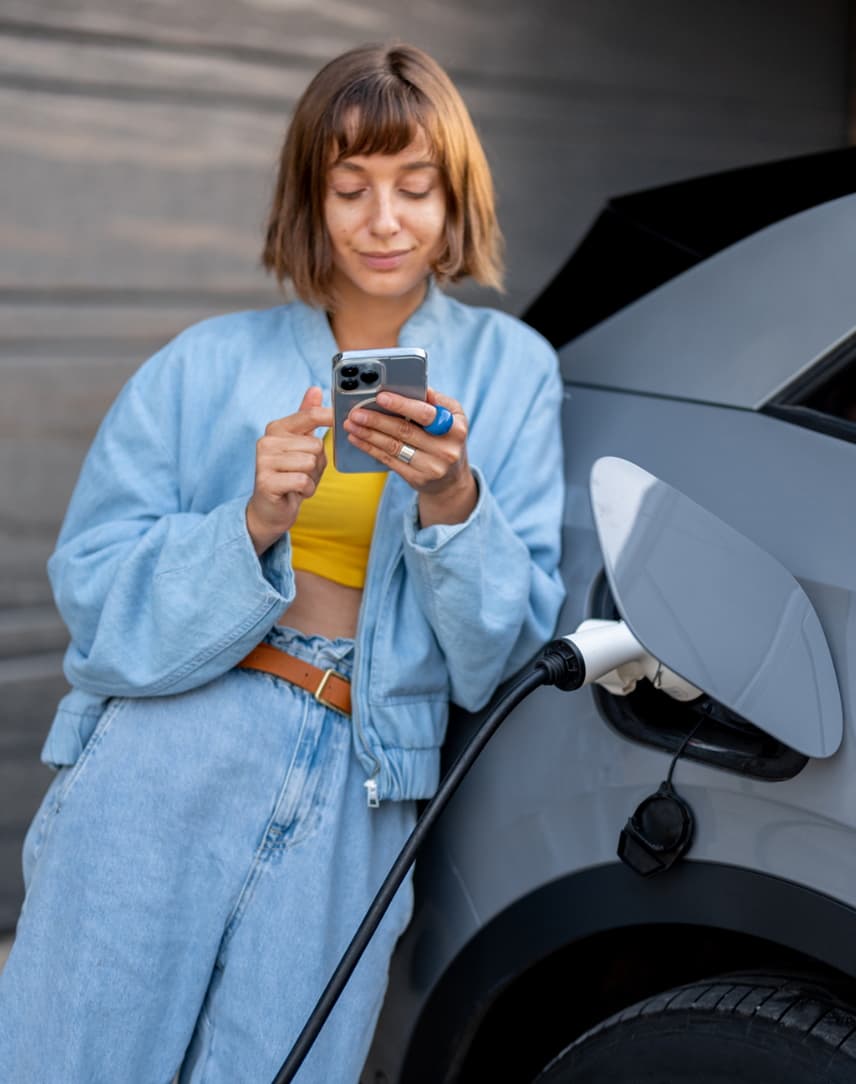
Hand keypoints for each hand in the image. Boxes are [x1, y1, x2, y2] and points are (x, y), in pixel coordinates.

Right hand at [246, 387, 331, 554]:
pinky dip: (306, 490)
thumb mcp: (302, 444)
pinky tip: (295, 492)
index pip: (309, 415)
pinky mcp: (266, 481)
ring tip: (298, 482)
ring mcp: (264, 461)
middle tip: (304, 472)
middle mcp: (267, 441)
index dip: (329, 417)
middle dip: (318, 464)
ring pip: (310, 462)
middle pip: (316, 445)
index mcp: (277, 428)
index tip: (339, 419)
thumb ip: (307, 417)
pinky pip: (303, 480)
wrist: (271, 509)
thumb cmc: (291, 475)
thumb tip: (316, 389)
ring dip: (312, 478)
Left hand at [343, 387, 476, 526]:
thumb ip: (435, 400)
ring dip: (368, 434)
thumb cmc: (447, 439)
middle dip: (377, 420)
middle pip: (405, 431)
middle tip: (356, 412)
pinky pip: (389, 461)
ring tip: (351, 424)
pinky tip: (358, 439)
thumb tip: (411, 384)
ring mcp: (432, 466)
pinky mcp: (417, 479)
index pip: (426, 414)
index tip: (381, 397)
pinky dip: (370, 448)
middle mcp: (446, 449)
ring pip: (394, 446)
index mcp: (456, 427)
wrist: (452, 480)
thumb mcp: (453, 417)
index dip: (402, 405)